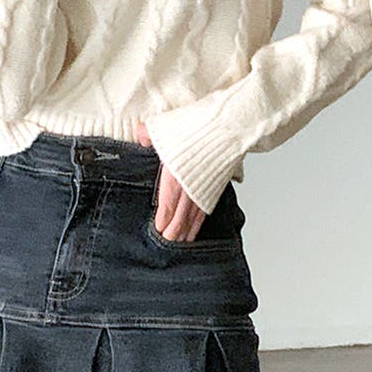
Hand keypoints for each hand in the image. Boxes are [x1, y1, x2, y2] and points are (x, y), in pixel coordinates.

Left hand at [135, 121, 206, 242]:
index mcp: (175, 177)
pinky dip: (200, 221)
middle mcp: (191, 187)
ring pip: (194, 216)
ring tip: (181, 243)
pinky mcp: (217, 185)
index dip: (163, 221)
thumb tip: (141, 134)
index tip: (158, 232)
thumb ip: (149, 133)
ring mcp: (205, 188)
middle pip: (180, 216)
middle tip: (167, 245)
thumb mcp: (164, 127)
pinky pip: (206, 209)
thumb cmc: (199, 126)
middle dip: (174, 233)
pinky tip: (197, 226)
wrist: (230, 125)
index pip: (167, 206)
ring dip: (187, 231)